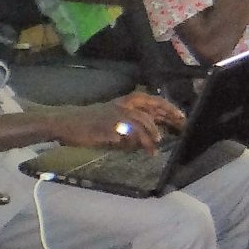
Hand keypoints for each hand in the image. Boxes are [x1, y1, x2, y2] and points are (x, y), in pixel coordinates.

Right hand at [58, 93, 180, 149]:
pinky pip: (129, 133)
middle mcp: (123, 105)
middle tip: (181, 125)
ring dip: (152, 133)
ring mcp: (117, 114)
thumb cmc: (88, 123)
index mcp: (125, 102)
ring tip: (156, 145)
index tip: (181, 117)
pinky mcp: (110, 126)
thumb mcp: (112, 119)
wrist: (66, 122)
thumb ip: (131, 125)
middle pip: (152, 106)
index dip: (168, 107)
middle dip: (168, 114)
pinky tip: (141, 148)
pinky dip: (137, 141)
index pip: (152, 100)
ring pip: (142, 120)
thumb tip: (151, 135)